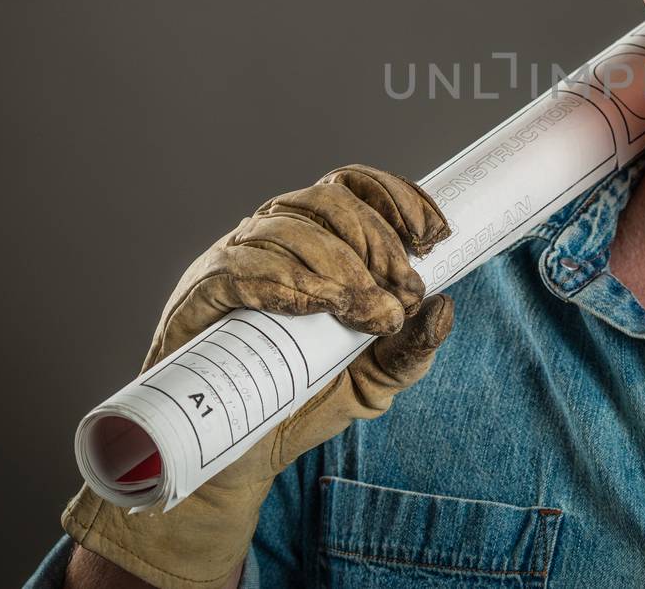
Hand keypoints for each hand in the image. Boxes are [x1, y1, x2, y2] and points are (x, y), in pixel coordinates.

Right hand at [61, 165, 453, 588]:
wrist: (241, 458)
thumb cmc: (305, 403)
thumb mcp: (373, 380)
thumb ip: (411, 350)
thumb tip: (444, 307)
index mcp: (315, 241)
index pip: (354, 186)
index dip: (396, 198)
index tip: (433, 237)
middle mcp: (272, 238)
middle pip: (327, 201)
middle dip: (376, 242)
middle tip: (400, 296)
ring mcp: (232, 263)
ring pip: (287, 229)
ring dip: (339, 267)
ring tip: (365, 313)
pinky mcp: (199, 298)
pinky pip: (239, 269)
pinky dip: (285, 281)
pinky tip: (315, 306)